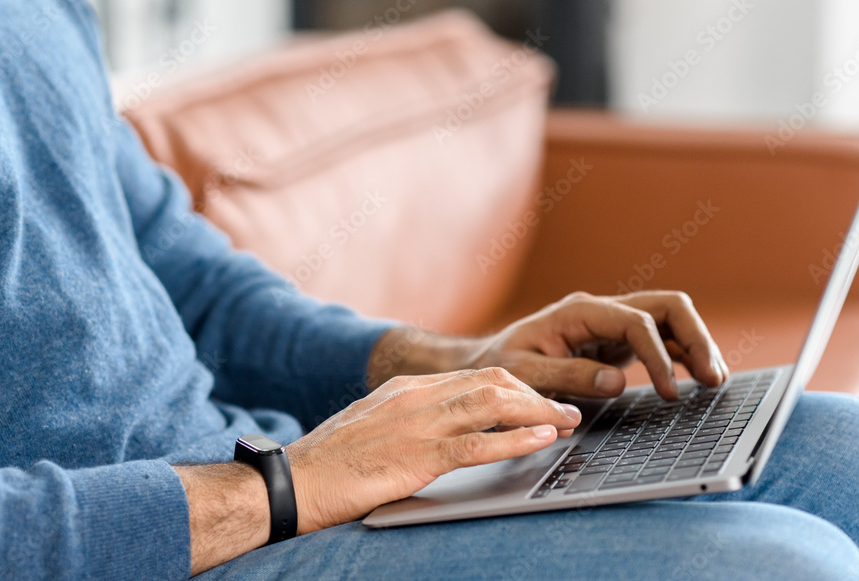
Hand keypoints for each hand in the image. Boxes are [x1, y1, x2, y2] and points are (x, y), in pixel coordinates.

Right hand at [286, 367, 581, 533]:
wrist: (291, 481)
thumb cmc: (329, 463)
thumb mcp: (373, 427)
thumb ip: (408, 421)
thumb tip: (443, 430)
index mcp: (405, 388)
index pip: (474, 376)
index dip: (515, 386)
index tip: (539, 399)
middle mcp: (415, 397)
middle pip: (491, 382)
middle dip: (534, 394)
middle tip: (566, 408)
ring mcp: (416, 424)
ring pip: (492, 404)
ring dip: (538, 412)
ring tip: (568, 421)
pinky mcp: (416, 456)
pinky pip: (477, 443)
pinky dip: (516, 440)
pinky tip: (542, 441)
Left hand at [465, 291, 727, 400]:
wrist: (488, 361)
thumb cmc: (501, 365)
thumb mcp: (523, 374)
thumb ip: (567, 376)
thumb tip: (616, 382)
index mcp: (578, 311)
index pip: (635, 321)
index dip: (658, 355)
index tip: (669, 392)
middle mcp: (601, 311)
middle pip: (666, 305)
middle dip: (696, 336)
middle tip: (713, 377)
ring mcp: (612, 324)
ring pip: (670, 318)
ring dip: (696, 344)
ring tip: (715, 380)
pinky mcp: (617, 341)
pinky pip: (661, 338)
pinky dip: (682, 355)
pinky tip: (698, 378)